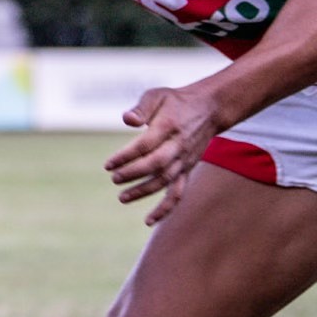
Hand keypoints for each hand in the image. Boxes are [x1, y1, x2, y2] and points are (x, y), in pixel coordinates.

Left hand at [104, 82, 227, 226]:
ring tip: (122, 197)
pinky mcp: (186, 170)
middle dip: (133, 173)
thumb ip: (141, 108)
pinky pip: (178, 193)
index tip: (108, 164)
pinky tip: (149, 221)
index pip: (145, 145)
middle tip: (114, 178)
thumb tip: (126, 119)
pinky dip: (165, 209)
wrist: (207, 109)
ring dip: (144, 192)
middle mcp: (178, 146)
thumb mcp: (157, 95)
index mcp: (168, 126)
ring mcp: (184, 160)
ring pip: (165, 181)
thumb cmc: (175, 101)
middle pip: (156, 164)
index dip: (126, 156)